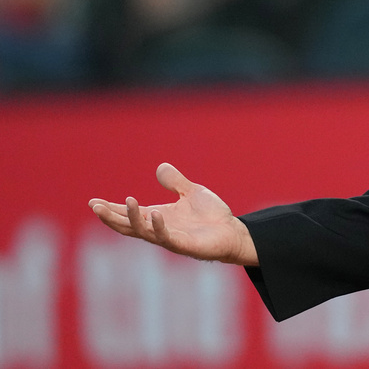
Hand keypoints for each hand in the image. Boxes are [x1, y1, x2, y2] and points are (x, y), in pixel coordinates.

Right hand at [88, 163, 257, 266]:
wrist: (232, 232)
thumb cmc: (212, 216)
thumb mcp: (192, 193)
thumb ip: (175, 182)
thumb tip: (160, 167)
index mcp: (157, 217)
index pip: (128, 213)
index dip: (111, 208)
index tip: (92, 202)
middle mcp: (158, 229)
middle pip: (127, 225)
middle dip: (110, 217)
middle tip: (95, 206)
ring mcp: (169, 238)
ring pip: (142, 231)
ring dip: (132, 218)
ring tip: (128, 201)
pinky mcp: (182, 245)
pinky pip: (165, 237)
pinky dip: (157, 226)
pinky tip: (153, 214)